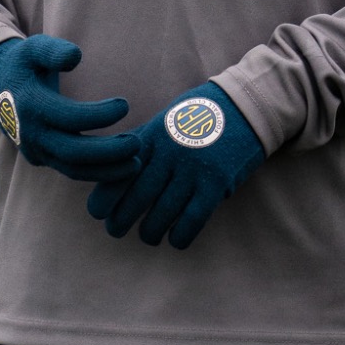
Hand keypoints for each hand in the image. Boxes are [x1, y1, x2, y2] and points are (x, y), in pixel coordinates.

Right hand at [0, 36, 138, 182]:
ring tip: (136, 163)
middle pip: (73, 153)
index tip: (124, 105)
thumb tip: (76, 57)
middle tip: (137, 143)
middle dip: (108, 152)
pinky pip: (70, 172)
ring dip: (106, 170)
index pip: (69, 117)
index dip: (99, 115)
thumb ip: (54, 50)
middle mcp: (31, 133)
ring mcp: (35, 150)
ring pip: (73, 170)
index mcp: (30, 104)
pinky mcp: (42, 159)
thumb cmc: (24, 64)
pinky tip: (121, 167)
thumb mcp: (33, 47)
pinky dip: (96, 173)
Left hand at [87, 83, 264, 248]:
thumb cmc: (197, 117)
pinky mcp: (216, 183)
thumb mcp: (164, 122)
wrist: (245, 105)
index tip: (99, 212)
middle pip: (136, 199)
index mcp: (152, 137)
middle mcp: (168, 153)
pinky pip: (191, 222)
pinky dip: (179, 237)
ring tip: (148, 235)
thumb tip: (109, 172)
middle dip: (120, 222)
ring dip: (150, 233)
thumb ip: (139, 145)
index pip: (117, 174)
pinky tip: (176, 238)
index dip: (103, 199)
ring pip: (162, 216)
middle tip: (116, 230)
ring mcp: (193, 169)